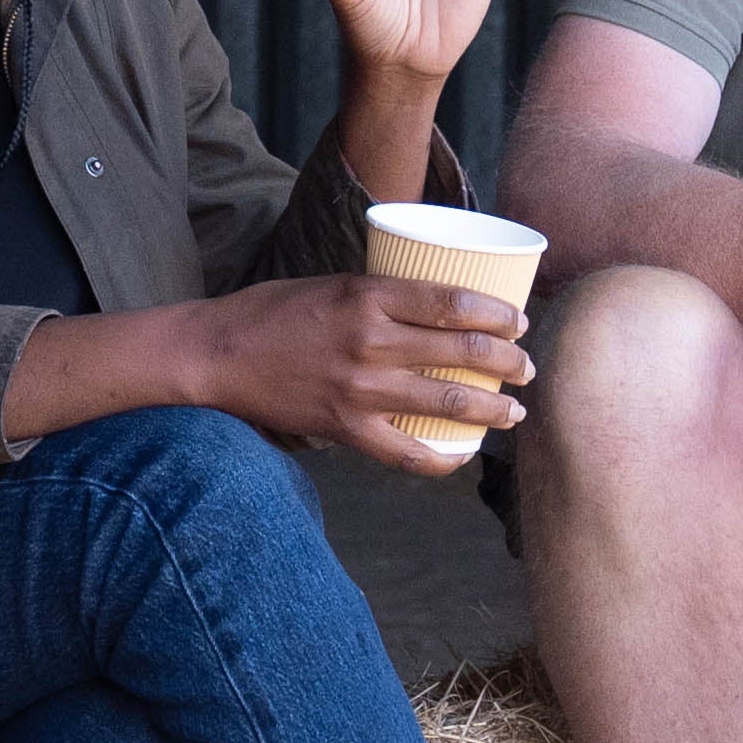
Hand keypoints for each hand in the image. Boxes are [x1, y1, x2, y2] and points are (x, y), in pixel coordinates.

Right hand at [194, 272, 534, 468]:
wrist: (217, 355)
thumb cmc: (273, 312)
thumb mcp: (333, 283)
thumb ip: (382, 295)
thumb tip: (435, 308)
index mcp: (369, 294)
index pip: (454, 302)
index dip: (499, 314)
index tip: (519, 322)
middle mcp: (370, 340)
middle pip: (463, 350)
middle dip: (508, 362)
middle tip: (526, 368)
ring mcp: (360, 388)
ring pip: (447, 401)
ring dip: (491, 409)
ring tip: (513, 412)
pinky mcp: (346, 427)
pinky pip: (407, 452)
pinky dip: (441, 459)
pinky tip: (461, 456)